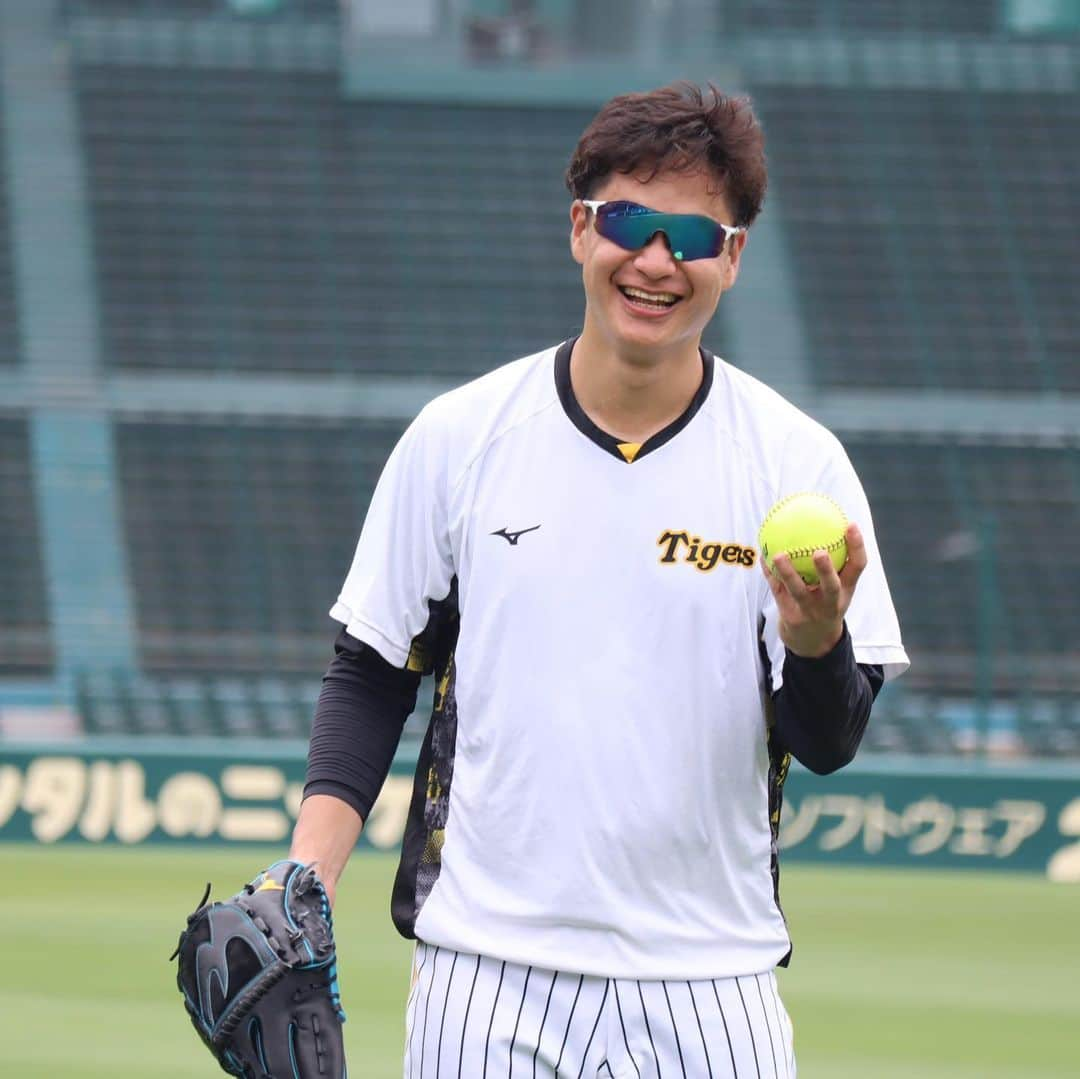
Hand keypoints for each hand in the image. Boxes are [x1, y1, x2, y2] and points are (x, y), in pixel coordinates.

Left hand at [761, 522, 866, 657]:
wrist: (813, 643)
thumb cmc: (825, 602)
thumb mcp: (837, 585)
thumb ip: (837, 560)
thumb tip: (826, 519)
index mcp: (847, 591)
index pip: (857, 568)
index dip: (856, 547)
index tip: (850, 524)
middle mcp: (831, 603)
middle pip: (832, 587)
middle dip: (826, 570)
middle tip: (819, 552)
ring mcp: (811, 612)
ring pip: (798, 592)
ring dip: (788, 573)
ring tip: (778, 555)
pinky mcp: (791, 617)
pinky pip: (778, 591)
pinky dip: (770, 574)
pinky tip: (762, 556)